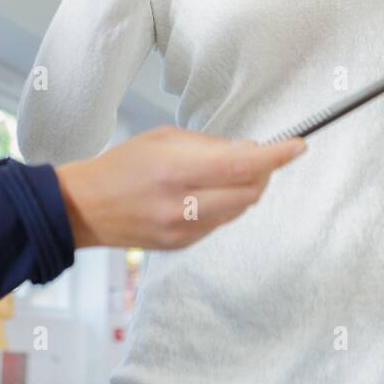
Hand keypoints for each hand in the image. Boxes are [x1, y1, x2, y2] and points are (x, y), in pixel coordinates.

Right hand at [53, 126, 306, 249]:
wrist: (86, 208)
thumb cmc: (123, 165)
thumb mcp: (165, 138)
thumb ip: (211, 144)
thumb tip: (251, 150)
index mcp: (177, 169)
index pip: (242, 165)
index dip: (276, 156)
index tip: (298, 146)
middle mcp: (183, 204)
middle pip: (250, 192)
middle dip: (264, 172)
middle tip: (258, 156)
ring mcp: (184, 230)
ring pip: (240, 210)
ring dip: (246, 189)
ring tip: (227, 172)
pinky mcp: (183, 245)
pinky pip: (222, 223)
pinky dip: (226, 205)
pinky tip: (207, 193)